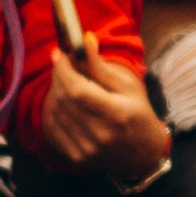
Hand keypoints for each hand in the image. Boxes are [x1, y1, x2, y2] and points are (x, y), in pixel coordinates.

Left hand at [39, 34, 172, 179]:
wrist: (144, 155)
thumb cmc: (138, 115)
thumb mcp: (127, 87)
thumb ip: (101, 66)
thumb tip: (84, 39)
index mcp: (117, 115)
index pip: (78, 90)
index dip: (63, 70)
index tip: (59, 54)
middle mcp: (100, 135)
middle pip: (64, 100)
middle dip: (58, 77)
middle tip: (62, 65)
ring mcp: (87, 149)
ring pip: (55, 113)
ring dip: (54, 92)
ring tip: (64, 83)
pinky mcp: (77, 157)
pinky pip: (52, 129)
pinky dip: (51, 112)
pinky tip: (60, 103)